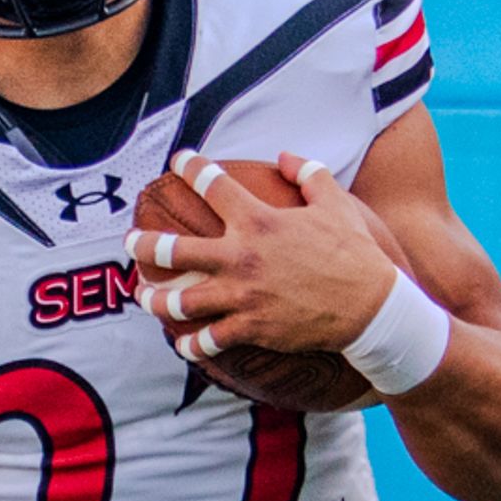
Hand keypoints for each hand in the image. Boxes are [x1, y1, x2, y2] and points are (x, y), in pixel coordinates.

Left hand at [128, 150, 400, 366]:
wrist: (370, 307)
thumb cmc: (354, 253)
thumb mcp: (335, 203)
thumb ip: (309, 173)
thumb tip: (284, 156)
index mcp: (259, 221)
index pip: (212, 185)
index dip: (191, 167)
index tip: (178, 160)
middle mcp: (241, 257)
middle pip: (174, 249)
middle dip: (144, 245)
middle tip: (130, 242)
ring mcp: (242, 296)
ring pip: (180, 301)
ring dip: (154, 301)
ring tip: (142, 296)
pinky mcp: (250, 328)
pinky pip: (209, 339)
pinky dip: (192, 344)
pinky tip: (182, 344)